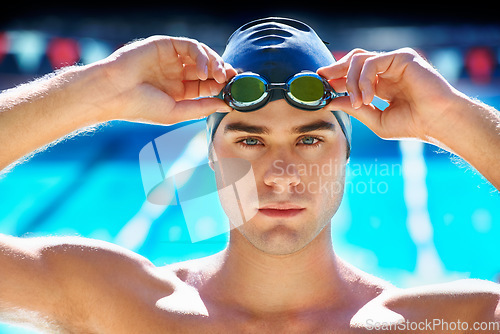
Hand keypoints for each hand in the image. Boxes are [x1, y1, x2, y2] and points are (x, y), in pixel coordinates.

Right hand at [95, 36, 235, 123]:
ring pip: (201, 55)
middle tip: (232, 80)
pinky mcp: (165, 45)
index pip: (207, 86)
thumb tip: (228, 105)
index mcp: (179, 90)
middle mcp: (176, 73)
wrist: (113, 93)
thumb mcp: (177, 112)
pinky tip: (204, 71)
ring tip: (219, 76)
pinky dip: (201, 56)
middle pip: (208, 69)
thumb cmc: (141, 107)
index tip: (234, 92)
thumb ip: (202, 107)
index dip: (221, 87)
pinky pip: (189, 46)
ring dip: (215, 63)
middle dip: (222, 73)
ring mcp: (171, 58)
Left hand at [318, 48, 460, 141]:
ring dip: (351, 81)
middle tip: (322, 80)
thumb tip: (330, 102)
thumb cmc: (413, 125)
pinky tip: (366, 97)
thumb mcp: (375, 119)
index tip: (319, 85)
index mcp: (381, 84)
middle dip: (335, 69)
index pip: (352, 74)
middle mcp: (386, 71)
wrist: (438, 123)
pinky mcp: (402, 57)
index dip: (334, 78)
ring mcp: (394, 62)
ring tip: (356, 102)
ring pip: (359, 59)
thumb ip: (354, 109)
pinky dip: (364, 80)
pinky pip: (372, 62)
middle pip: (353, 60)